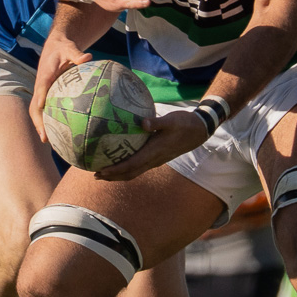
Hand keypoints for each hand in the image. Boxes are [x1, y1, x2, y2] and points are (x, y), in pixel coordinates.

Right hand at [29, 33, 92, 140]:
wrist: (54, 46)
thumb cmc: (63, 48)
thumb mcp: (70, 48)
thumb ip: (77, 54)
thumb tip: (88, 58)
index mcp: (45, 74)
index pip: (41, 87)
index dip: (40, 97)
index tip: (42, 107)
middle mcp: (40, 85)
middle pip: (35, 106)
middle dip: (38, 121)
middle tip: (44, 137)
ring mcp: (42, 91)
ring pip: (37, 110)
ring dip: (40, 125)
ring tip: (47, 140)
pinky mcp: (46, 94)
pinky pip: (44, 109)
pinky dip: (47, 121)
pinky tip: (56, 133)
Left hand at [95, 108, 210, 181]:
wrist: (199, 130)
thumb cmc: (185, 123)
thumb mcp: (171, 120)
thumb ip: (156, 122)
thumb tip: (142, 122)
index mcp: (155, 152)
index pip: (132, 165)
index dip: (116, 170)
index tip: (101, 170)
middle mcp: (154, 159)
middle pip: (130, 173)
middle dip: (113, 176)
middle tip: (96, 175)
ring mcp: (157, 160)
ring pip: (135, 172)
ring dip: (119, 175)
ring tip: (104, 173)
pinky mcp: (158, 157)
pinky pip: (140, 166)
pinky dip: (128, 168)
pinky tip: (121, 160)